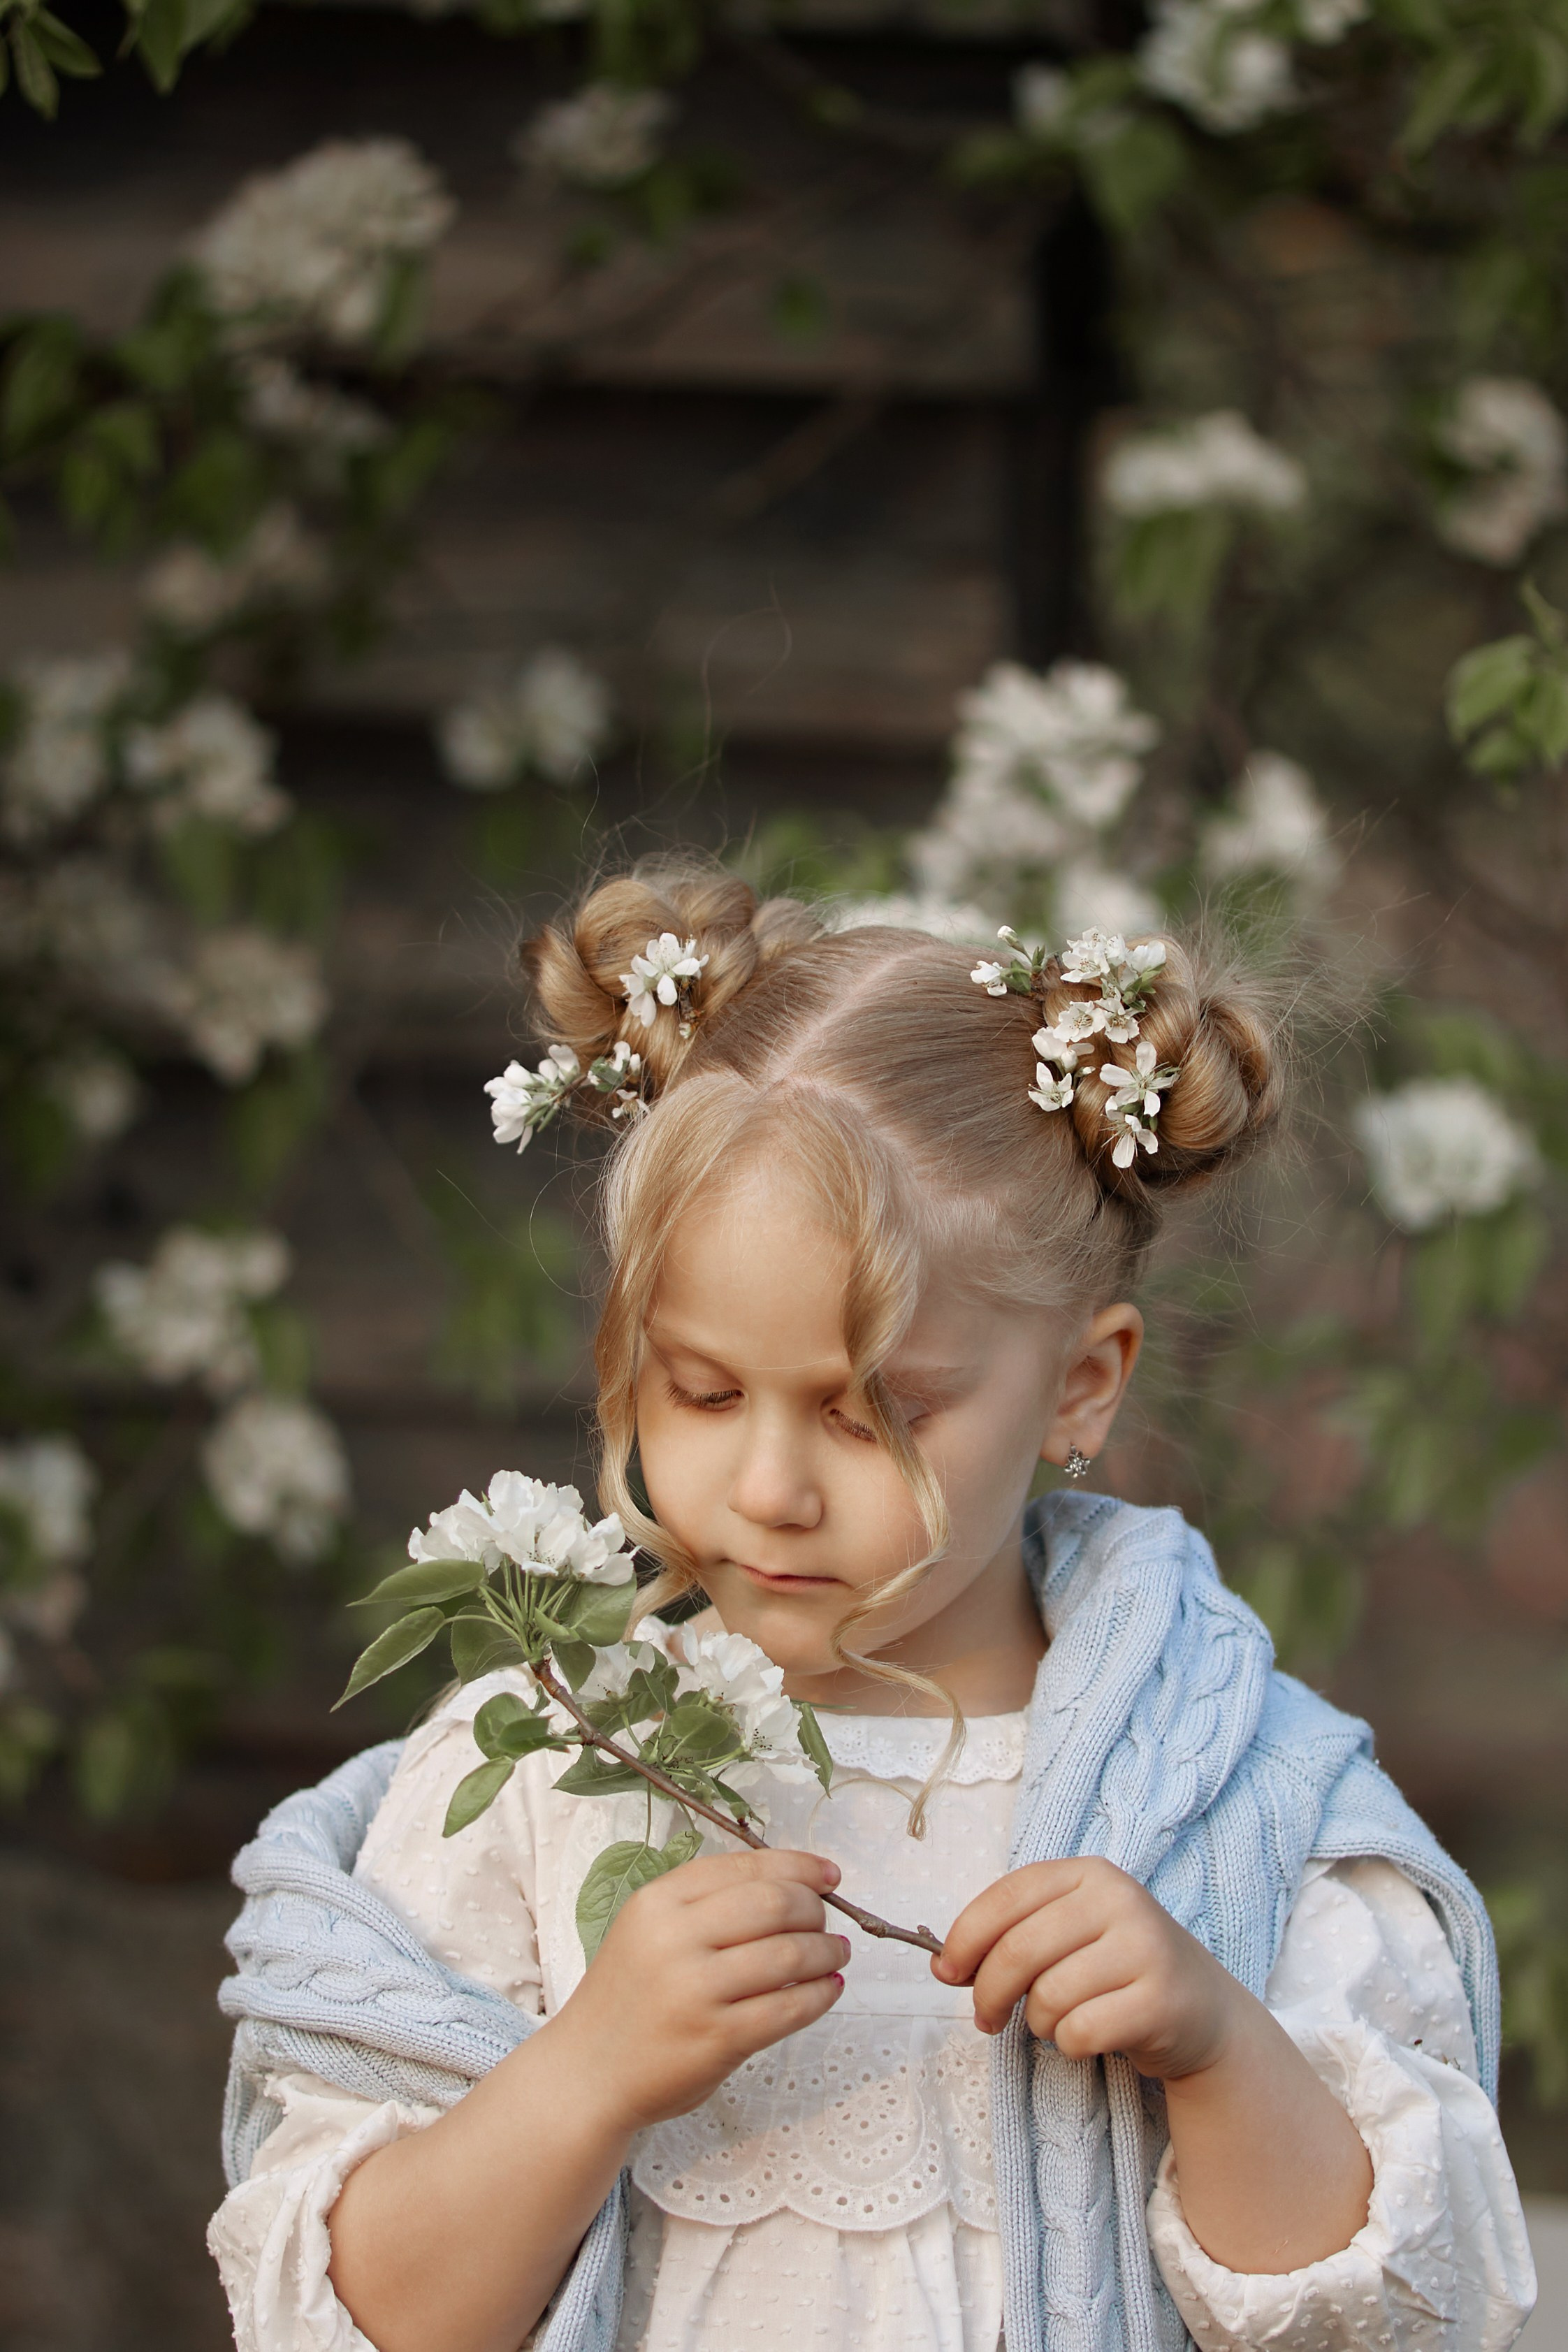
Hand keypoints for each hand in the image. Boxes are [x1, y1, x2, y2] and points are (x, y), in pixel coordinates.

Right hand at [553, 1846, 848, 2129]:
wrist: (588, 2072)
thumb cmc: (629, 1998)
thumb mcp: (648, 1930)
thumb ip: (705, 1905)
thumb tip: (792, 1887)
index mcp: (658, 1902)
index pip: (744, 1867)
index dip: (798, 1867)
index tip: (829, 1875)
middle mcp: (675, 1938)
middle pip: (773, 1903)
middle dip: (814, 1909)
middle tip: (828, 1922)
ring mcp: (696, 1990)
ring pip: (789, 1953)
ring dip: (826, 1951)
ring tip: (836, 1954)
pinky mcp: (717, 2039)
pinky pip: (788, 2008)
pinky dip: (820, 1995)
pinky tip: (828, 1989)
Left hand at [934, 1856, 1249, 2080]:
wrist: (1203, 2011)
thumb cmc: (1116, 1970)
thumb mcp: (1069, 1934)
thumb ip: (1011, 1937)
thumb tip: (944, 1965)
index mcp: (1089, 1873)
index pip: (1007, 1896)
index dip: (965, 1938)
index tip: (946, 1972)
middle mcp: (1120, 1900)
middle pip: (1019, 1950)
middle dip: (987, 1993)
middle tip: (986, 2020)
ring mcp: (1145, 1949)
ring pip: (1048, 1996)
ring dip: (1036, 2023)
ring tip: (1054, 2023)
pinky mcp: (1160, 2002)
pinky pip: (1080, 2032)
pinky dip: (1069, 2045)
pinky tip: (1086, 2037)